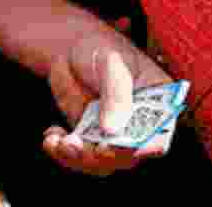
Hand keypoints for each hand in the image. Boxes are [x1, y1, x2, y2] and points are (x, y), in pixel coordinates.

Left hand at [41, 31, 173, 176]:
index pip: (160, 131)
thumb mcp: (110, 62)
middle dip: (101, 156)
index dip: (149, 145)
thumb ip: (115, 92)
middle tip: (75, 144)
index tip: (128, 149)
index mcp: (157, 102)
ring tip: (57, 142)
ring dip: (77, 158)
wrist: (71, 50)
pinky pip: (79, 156)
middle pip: (129, 154)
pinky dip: (62, 152)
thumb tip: (111, 130)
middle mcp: (138, 124)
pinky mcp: (90, 138)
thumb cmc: (100, 48)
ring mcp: (113, 133)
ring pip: (102, 162)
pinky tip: (51, 137)